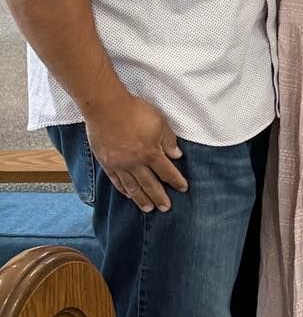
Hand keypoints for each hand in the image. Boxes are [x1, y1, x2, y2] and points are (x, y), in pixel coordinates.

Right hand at [85, 93, 186, 213]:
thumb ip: (168, 140)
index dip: (176, 181)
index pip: (167, 172)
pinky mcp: (106, 163)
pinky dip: (123, 190)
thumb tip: (177, 155)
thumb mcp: (159, 122)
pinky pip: (116, 181)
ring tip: (148, 209)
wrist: (106, 108)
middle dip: (159, 197)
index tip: (183, 189)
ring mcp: (119, 165)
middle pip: (150, 184)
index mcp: (150, 153)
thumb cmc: (134, 111)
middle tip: (166, 208)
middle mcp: (135, 163)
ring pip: (132, 187)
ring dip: (141, 199)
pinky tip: (128, 195)